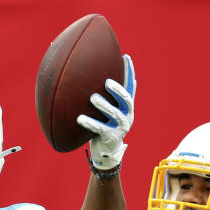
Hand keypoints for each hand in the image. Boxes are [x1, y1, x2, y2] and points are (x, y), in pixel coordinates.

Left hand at [77, 54, 135, 170]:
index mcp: (126, 107)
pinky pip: (100, 129)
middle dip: (118, 90)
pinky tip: (79, 118)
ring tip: (93, 98)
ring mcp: (121, 127)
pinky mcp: (111, 137)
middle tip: (107, 82)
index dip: (129, 73)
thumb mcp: (104, 111)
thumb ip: (102, 97)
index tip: (125, 58)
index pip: (130, 87)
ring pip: (115, 114)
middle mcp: (127, 115)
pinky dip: (89, 123)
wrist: (105, 151)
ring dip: (104, 105)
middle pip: (126, 100)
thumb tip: (85, 77)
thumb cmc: (102, 126)